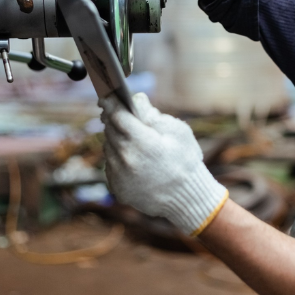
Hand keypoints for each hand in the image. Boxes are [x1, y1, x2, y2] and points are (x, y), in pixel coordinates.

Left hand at [100, 93, 227, 235]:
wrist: (188, 199)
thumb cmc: (186, 161)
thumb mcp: (177, 131)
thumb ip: (153, 115)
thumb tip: (135, 100)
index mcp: (142, 141)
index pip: (117, 115)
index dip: (111, 102)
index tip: (106, 95)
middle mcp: (125, 158)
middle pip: (110, 130)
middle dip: (114, 120)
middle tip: (118, 113)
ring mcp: (119, 175)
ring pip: (109, 148)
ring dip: (116, 140)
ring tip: (131, 139)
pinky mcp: (117, 188)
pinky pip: (111, 166)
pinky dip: (118, 159)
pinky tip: (134, 160)